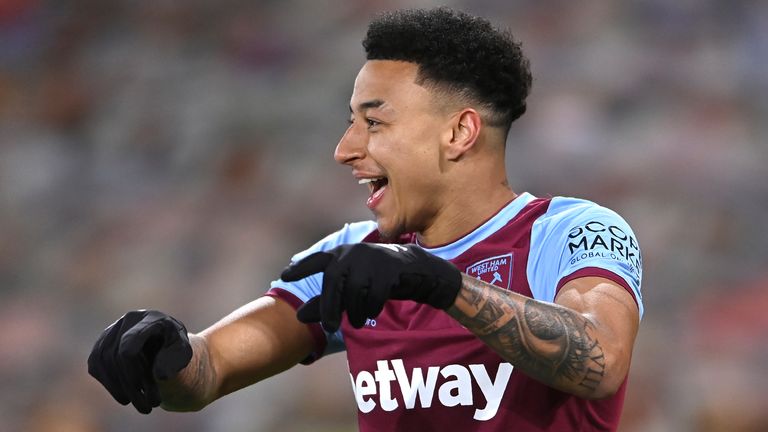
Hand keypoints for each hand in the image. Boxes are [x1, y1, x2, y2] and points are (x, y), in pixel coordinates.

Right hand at [87, 310, 192, 413]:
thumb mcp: (183, 354)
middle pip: (117, 355)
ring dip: (117, 387)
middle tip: (147, 406)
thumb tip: (158, 375)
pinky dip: (109, 383)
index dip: (132, 368)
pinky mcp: (102, 343)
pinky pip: (96, 364)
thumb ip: (175, 361)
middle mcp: (130, 319)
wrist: (166, 347)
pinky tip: (124, 394)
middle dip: (130, 384)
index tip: (142, 388)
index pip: (131, 342)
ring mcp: (113, 329)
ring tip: (136, 403)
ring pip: (103, 360)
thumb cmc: (176, 350)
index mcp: (152, 318)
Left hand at [280, 243, 461, 331]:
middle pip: (334, 282)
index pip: (316, 261)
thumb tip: (298, 317)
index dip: (301, 268)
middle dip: (331, 307)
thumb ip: (325, 302)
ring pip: (355, 292)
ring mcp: (371, 259)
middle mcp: (353, 254)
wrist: (413, 270)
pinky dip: (372, 308)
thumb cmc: (375, 279)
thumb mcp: (349, 289)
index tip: (284, 276)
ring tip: (358, 320)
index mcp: (340, 255)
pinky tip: (373, 311)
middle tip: (331, 326)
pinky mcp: (388, 269)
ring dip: (356, 311)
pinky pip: (374, 296)